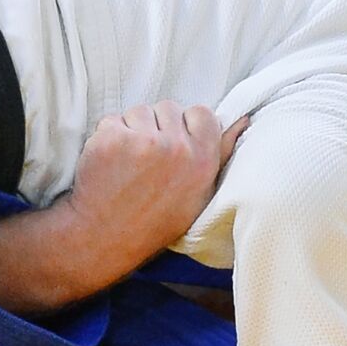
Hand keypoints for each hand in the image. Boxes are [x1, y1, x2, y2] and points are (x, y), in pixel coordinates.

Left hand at [65, 101, 247, 267]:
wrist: (104, 238)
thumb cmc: (154, 220)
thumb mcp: (199, 194)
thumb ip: (220, 154)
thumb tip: (242, 120)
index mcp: (203, 161)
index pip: (202, 113)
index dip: (186, 125)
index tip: (175, 144)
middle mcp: (178, 148)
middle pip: (169, 107)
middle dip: (157, 126)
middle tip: (147, 159)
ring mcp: (144, 142)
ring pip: (139, 111)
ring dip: (132, 128)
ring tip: (128, 162)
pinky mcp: (112, 139)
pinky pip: (112, 120)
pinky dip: (107, 136)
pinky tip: (109, 163)